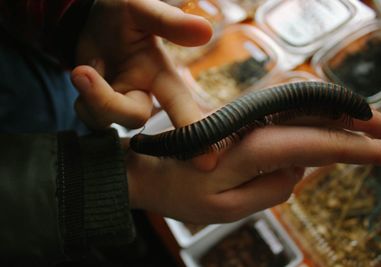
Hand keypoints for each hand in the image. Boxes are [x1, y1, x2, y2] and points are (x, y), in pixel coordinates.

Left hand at [71, 0, 211, 128]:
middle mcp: (147, 94)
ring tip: (83, 68)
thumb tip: (206, 30)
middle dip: (105, 100)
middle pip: (135, 118)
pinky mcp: (103, 109)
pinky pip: (91, 119)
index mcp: (163, 75)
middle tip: (81, 71)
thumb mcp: (142, 10)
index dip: (195, 133)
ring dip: (89, 96)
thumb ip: (169, 23)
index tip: (207, 161)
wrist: (89, 18)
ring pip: (108, 121)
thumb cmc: (120, 14)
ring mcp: (124, 104)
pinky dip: (82, 99)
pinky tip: (85, 76)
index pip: (182, 106)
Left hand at [125, 111, 380, 223]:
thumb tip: (297, 168)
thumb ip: (271, 188)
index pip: (317, 143)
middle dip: (360, 124)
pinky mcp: (243, 122)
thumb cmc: (178, 193)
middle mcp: (253, 125)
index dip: (359, 148)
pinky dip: (315, 117)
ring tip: (374, 128)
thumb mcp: (225, 208)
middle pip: (316, 117)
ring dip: (341, 116)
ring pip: (304, 109)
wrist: (144, 169)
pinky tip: (332, 125)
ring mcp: (248, 119)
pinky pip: (286, 114)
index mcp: (251, 147)